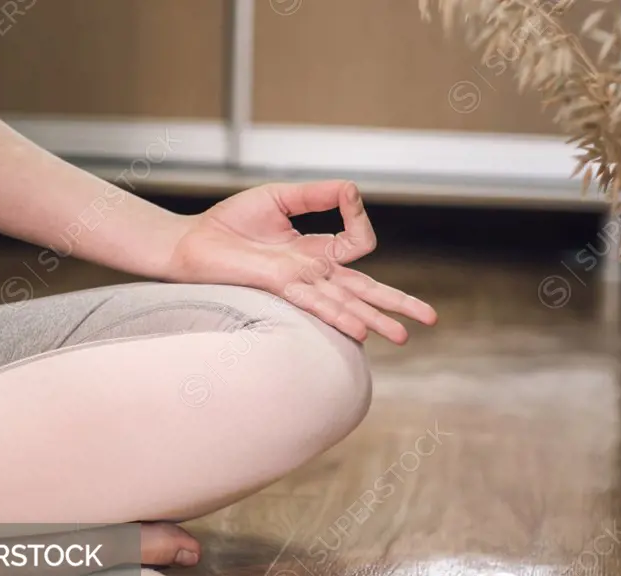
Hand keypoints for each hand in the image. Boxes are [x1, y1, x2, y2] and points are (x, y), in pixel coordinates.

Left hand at [168, 180, 436, 343]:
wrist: (191, 243)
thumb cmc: (230, 224)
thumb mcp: (281, 198)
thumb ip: (318, 195)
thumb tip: (354, 191)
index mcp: (316, 252)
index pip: (359, 243)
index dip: (361, 217)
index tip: (350, 200)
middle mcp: (313, 273)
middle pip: (366, 290)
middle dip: (398, 304)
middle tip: (430, 321)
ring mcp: (300, 284)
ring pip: (348, 303)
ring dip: (376, 320)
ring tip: (403, 338)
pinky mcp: (279, 287)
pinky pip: (317, 304)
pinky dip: (341, 317)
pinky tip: (361, 333)